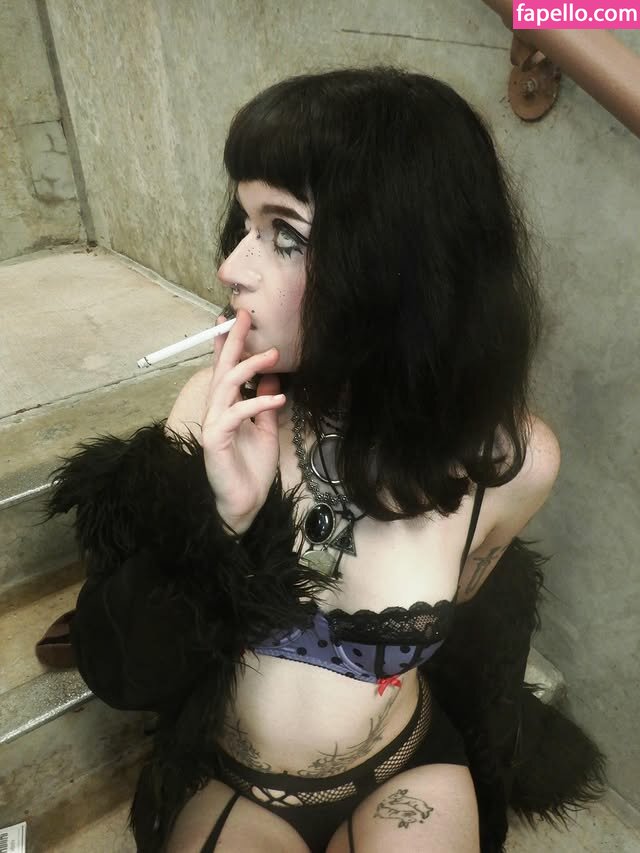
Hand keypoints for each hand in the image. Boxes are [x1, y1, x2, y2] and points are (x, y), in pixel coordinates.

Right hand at [201, 309, 285, 534]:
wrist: (245, 502)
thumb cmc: (252, 467)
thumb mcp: (265, 429)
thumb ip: (265, 403)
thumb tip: (272, 377)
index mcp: (226, 407)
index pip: (225, 370)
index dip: (227, 345)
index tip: (233, 320)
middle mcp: (216, 411)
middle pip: (222, 370)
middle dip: (233, 342)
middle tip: (244, 317)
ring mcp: (213, 424)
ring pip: (227, 386)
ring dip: (250, 367)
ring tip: (273, 355)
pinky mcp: (215, 440)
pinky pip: (236, 414)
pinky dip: (258, 403)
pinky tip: (279, 398)